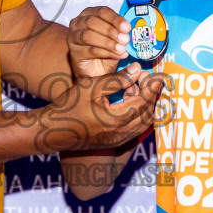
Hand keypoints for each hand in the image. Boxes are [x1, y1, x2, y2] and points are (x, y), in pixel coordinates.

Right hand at [39, 64, 163, 153]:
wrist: (52, 132)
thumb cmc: (68, 107)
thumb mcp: (91, 86)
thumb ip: (117, 79)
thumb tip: (138, 70)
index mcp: (117, 118)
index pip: (144, 101)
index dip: (154, 87)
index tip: (160, 75)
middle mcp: (121, 133)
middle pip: (148, 114)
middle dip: (154, 97)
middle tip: (153, 81)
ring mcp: (118, 140)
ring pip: (143, 124)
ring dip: (147, 107)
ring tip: (142, 89)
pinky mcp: (113, 143)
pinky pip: (135, 129)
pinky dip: (138, 116)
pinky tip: (131, 102)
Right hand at [67, 6, 128, 78]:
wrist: (96, 70)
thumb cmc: (105, 49)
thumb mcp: (115, 38)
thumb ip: (120, 32)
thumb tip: (128, 31)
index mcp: (89, 14)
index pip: (101, 11)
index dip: (115, 18)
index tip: (127, 27)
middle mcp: (78, 23)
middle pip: (92, 22)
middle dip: (111, 30)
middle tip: (125, 39)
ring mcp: (73, 38)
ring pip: (88, 36)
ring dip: (107, 42)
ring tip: (122, 49)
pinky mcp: (74, 53)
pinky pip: (90, 50)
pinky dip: (106, 52)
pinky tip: (117, 55)